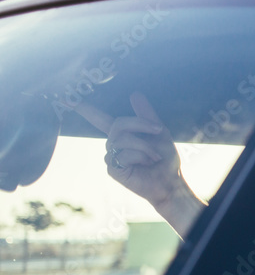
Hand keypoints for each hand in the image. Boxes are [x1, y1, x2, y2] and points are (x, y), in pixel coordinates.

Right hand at [75, 92, 203, 234]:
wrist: (170, 181)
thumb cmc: (165, 158)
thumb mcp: (159, 132)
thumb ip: (146, 115)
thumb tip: (135, 93)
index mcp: (121, 134)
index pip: (98, 118)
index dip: (82, 108)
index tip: (64, 96)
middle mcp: (112, 144)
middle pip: (118, 124)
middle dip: (140, 125)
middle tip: (158, 132)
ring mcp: (110, 156)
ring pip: (122, 139)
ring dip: (145, 146)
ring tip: (154, 156)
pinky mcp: (113, 169)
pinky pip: (123, 154)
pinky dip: (141, 156)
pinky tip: (146, 164)